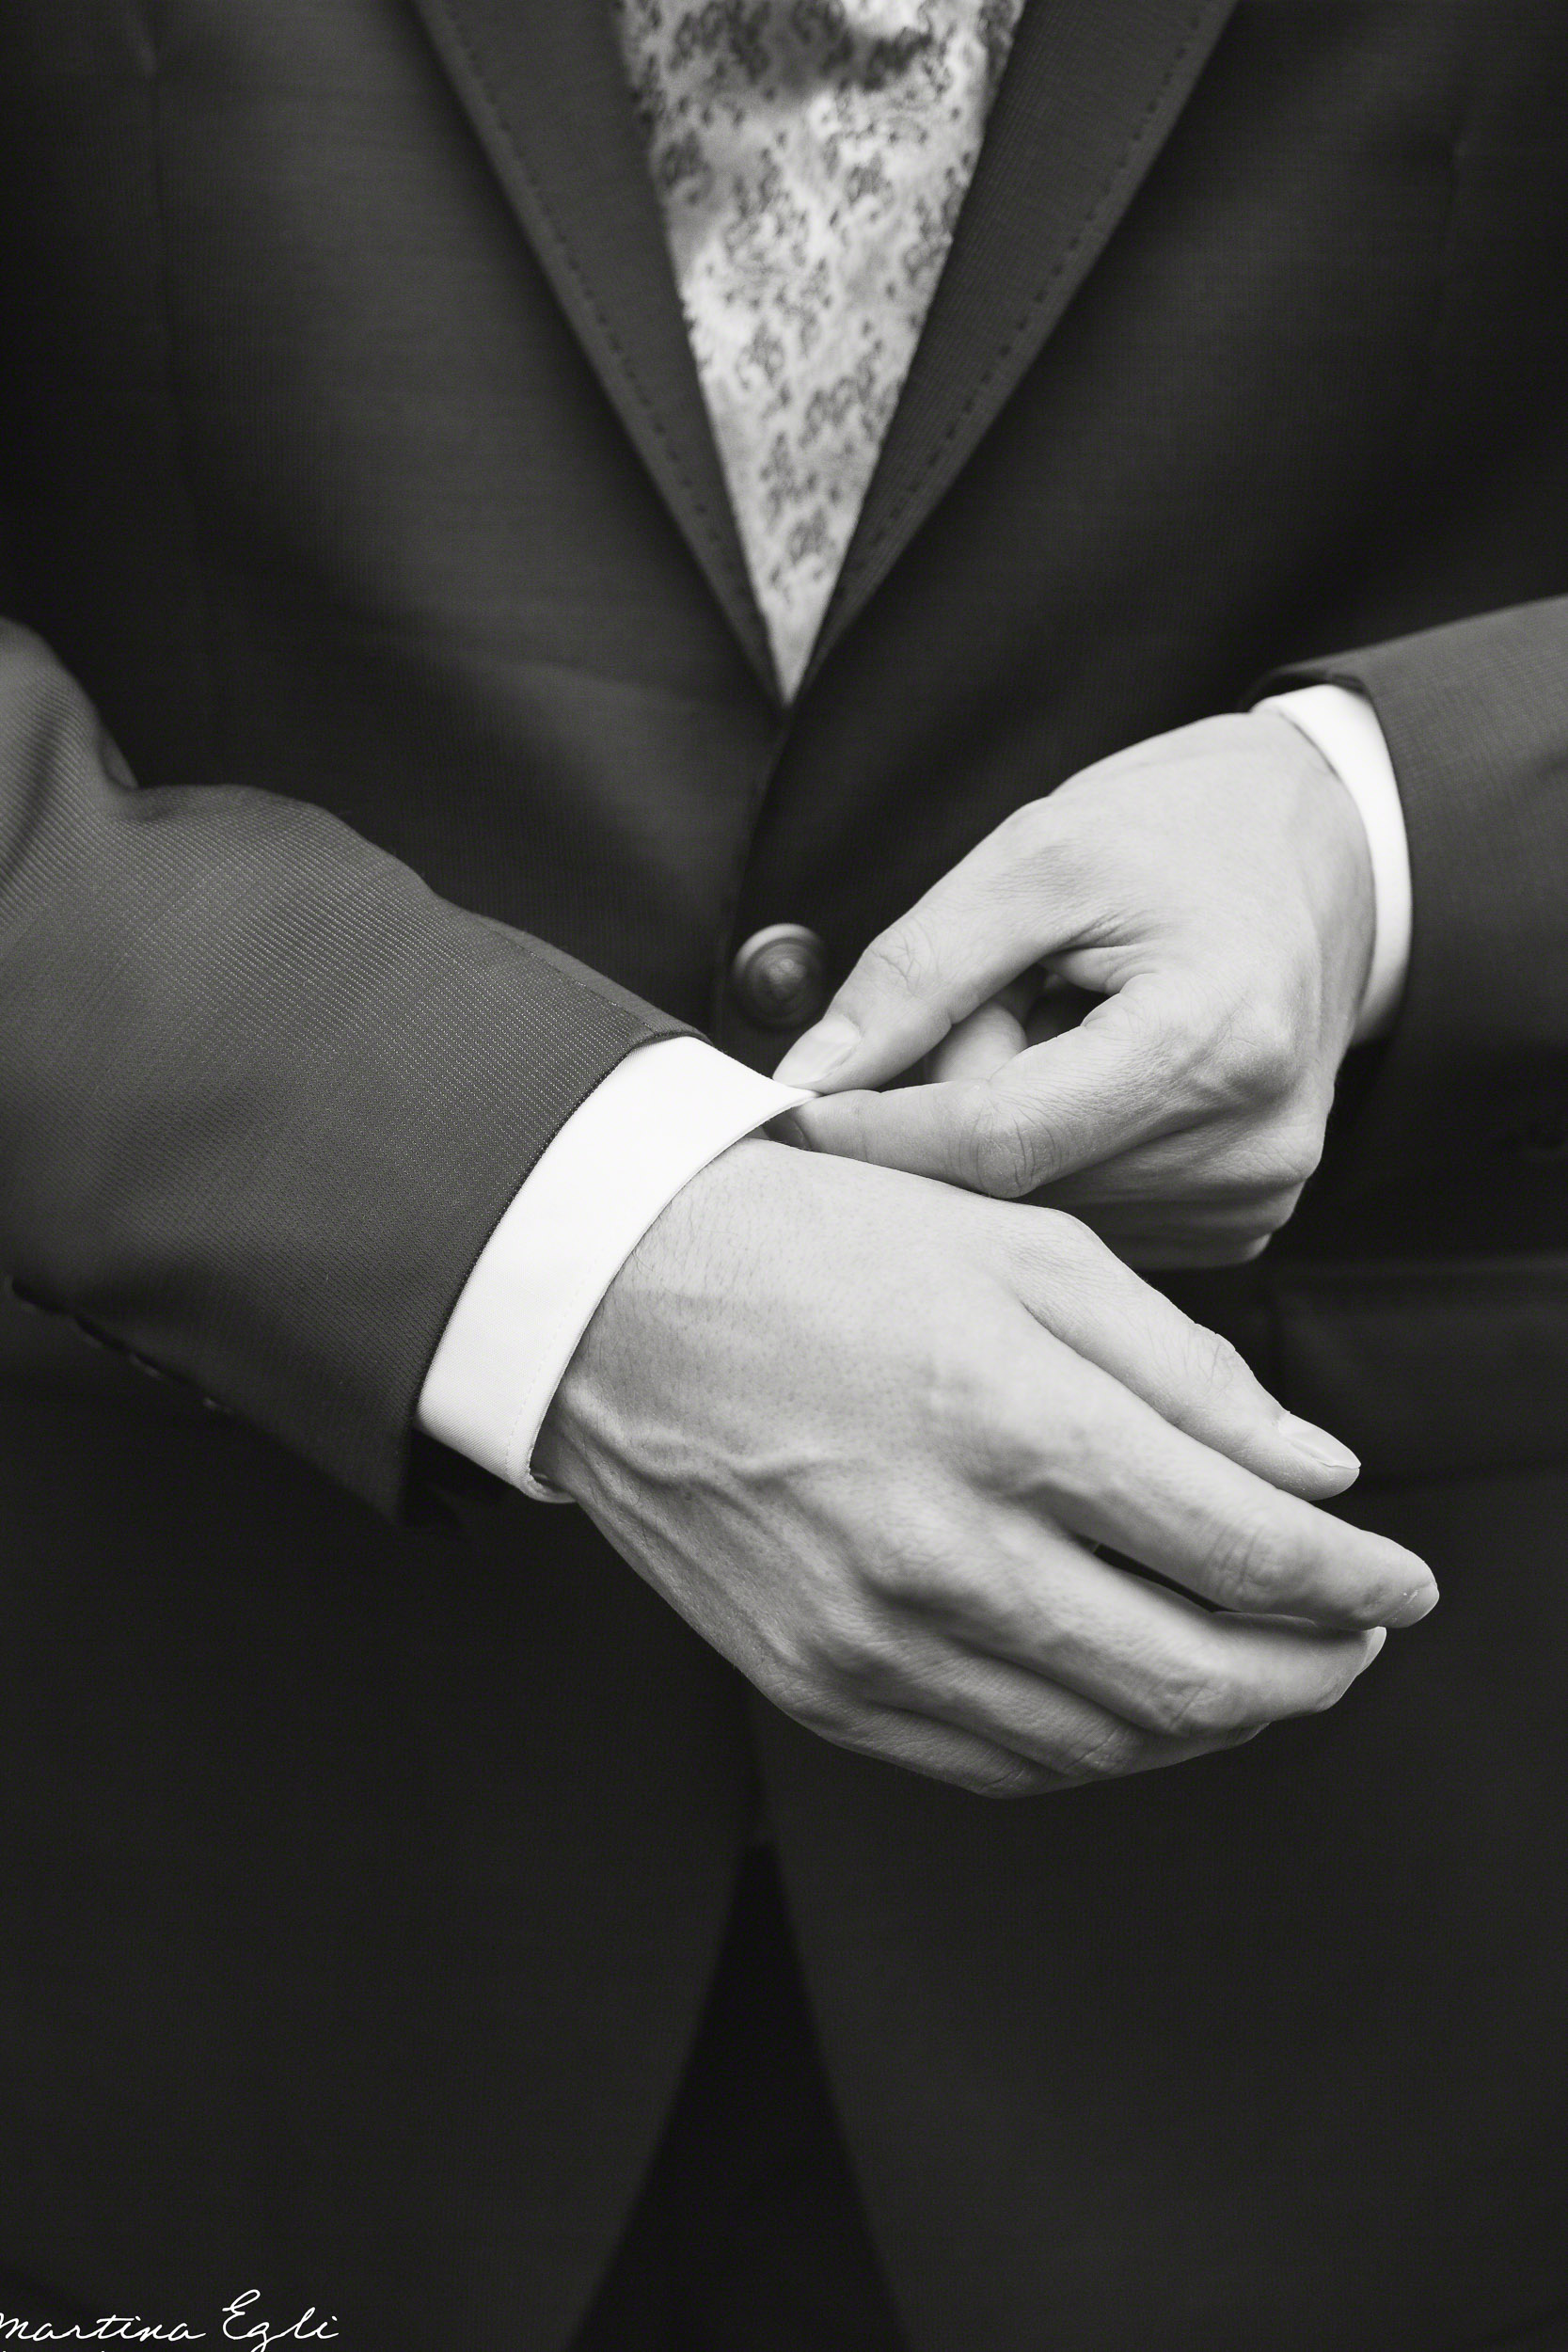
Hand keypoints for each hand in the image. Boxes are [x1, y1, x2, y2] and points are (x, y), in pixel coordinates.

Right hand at [534, 1139, 1433, 1796]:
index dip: (1351, 1584)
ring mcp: (872, 1637)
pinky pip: (997, 1762)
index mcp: (1010, 1419)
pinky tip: (1121, 1695)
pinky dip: (1093, 1744)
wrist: (617, 1303)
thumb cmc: (816, 1250)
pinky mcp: (818, 1683)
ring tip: (1247, 1666)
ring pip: (1103, 1740)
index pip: (1244, 1551)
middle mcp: (943, 1549)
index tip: (1395, 1583)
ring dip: (1211, 1719)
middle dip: (1309, 1672)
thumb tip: (1310, 1475)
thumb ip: (1186, 1370)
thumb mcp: (1024, 1252)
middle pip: (1193, 1678)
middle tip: (1347, 1643)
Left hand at [773, 712, 1375, 1266]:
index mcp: (1212, 1041)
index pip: (999, 1139)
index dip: (877, 1131)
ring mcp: (1252, 1196)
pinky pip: (1087, 1214)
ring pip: (1039, 1205)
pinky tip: (1094, 1075)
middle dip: (955, 1102)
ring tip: (1068, 1026)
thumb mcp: (1040, 855)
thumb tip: (809, 1077)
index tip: (787, 1111)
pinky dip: (1056, 1151)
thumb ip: (917, 970)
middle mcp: (1249, 1146)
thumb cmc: (1184, 833)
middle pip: (1012, 1179)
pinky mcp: (1242, 1220)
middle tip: (1003, 998)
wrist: (1327, 849)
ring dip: (1007, 1128)